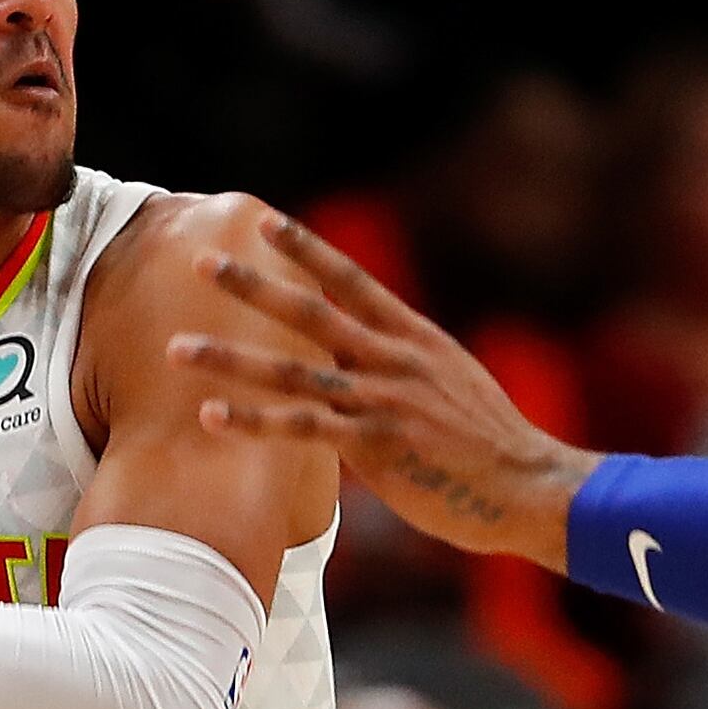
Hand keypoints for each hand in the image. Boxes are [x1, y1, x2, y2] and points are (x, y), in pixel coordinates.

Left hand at [164, 211, 595, 567]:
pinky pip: (302, 430)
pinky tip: (210, 415)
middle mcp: (393, 361)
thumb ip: (406, 373)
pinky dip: (253, 421)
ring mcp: (382, 402)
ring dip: (228, 358)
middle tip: (200, 260)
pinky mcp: (376, 447)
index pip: (351, 281)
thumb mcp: (452, 389)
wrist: (531, 486)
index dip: (306, 249)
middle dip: (250, 285)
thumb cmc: (494, 448)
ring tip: (176, 347)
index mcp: (413, 340)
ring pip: (291, 370)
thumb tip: (369, 371)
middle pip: (309, 312)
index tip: (266, 221)